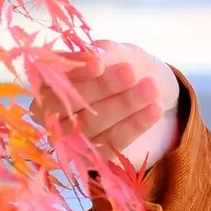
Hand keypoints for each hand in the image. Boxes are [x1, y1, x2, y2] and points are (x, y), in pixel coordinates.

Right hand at [34, 40, 180, 171]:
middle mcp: (53, 111)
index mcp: (50, 80)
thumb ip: (103, 54)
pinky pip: (111, 144)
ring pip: (91, 125)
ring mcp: (71, 138)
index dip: (75, 70)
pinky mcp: (94, 157)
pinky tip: (154, 110)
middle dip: (102, 87)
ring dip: (122, 106)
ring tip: (150, 89)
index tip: (98, 64)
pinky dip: (134, 126)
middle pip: (70, 103)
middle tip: (130, 73)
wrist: (160, 94)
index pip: (54, 76)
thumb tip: (94, 59)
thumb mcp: (119, 53)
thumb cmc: (129, 66)